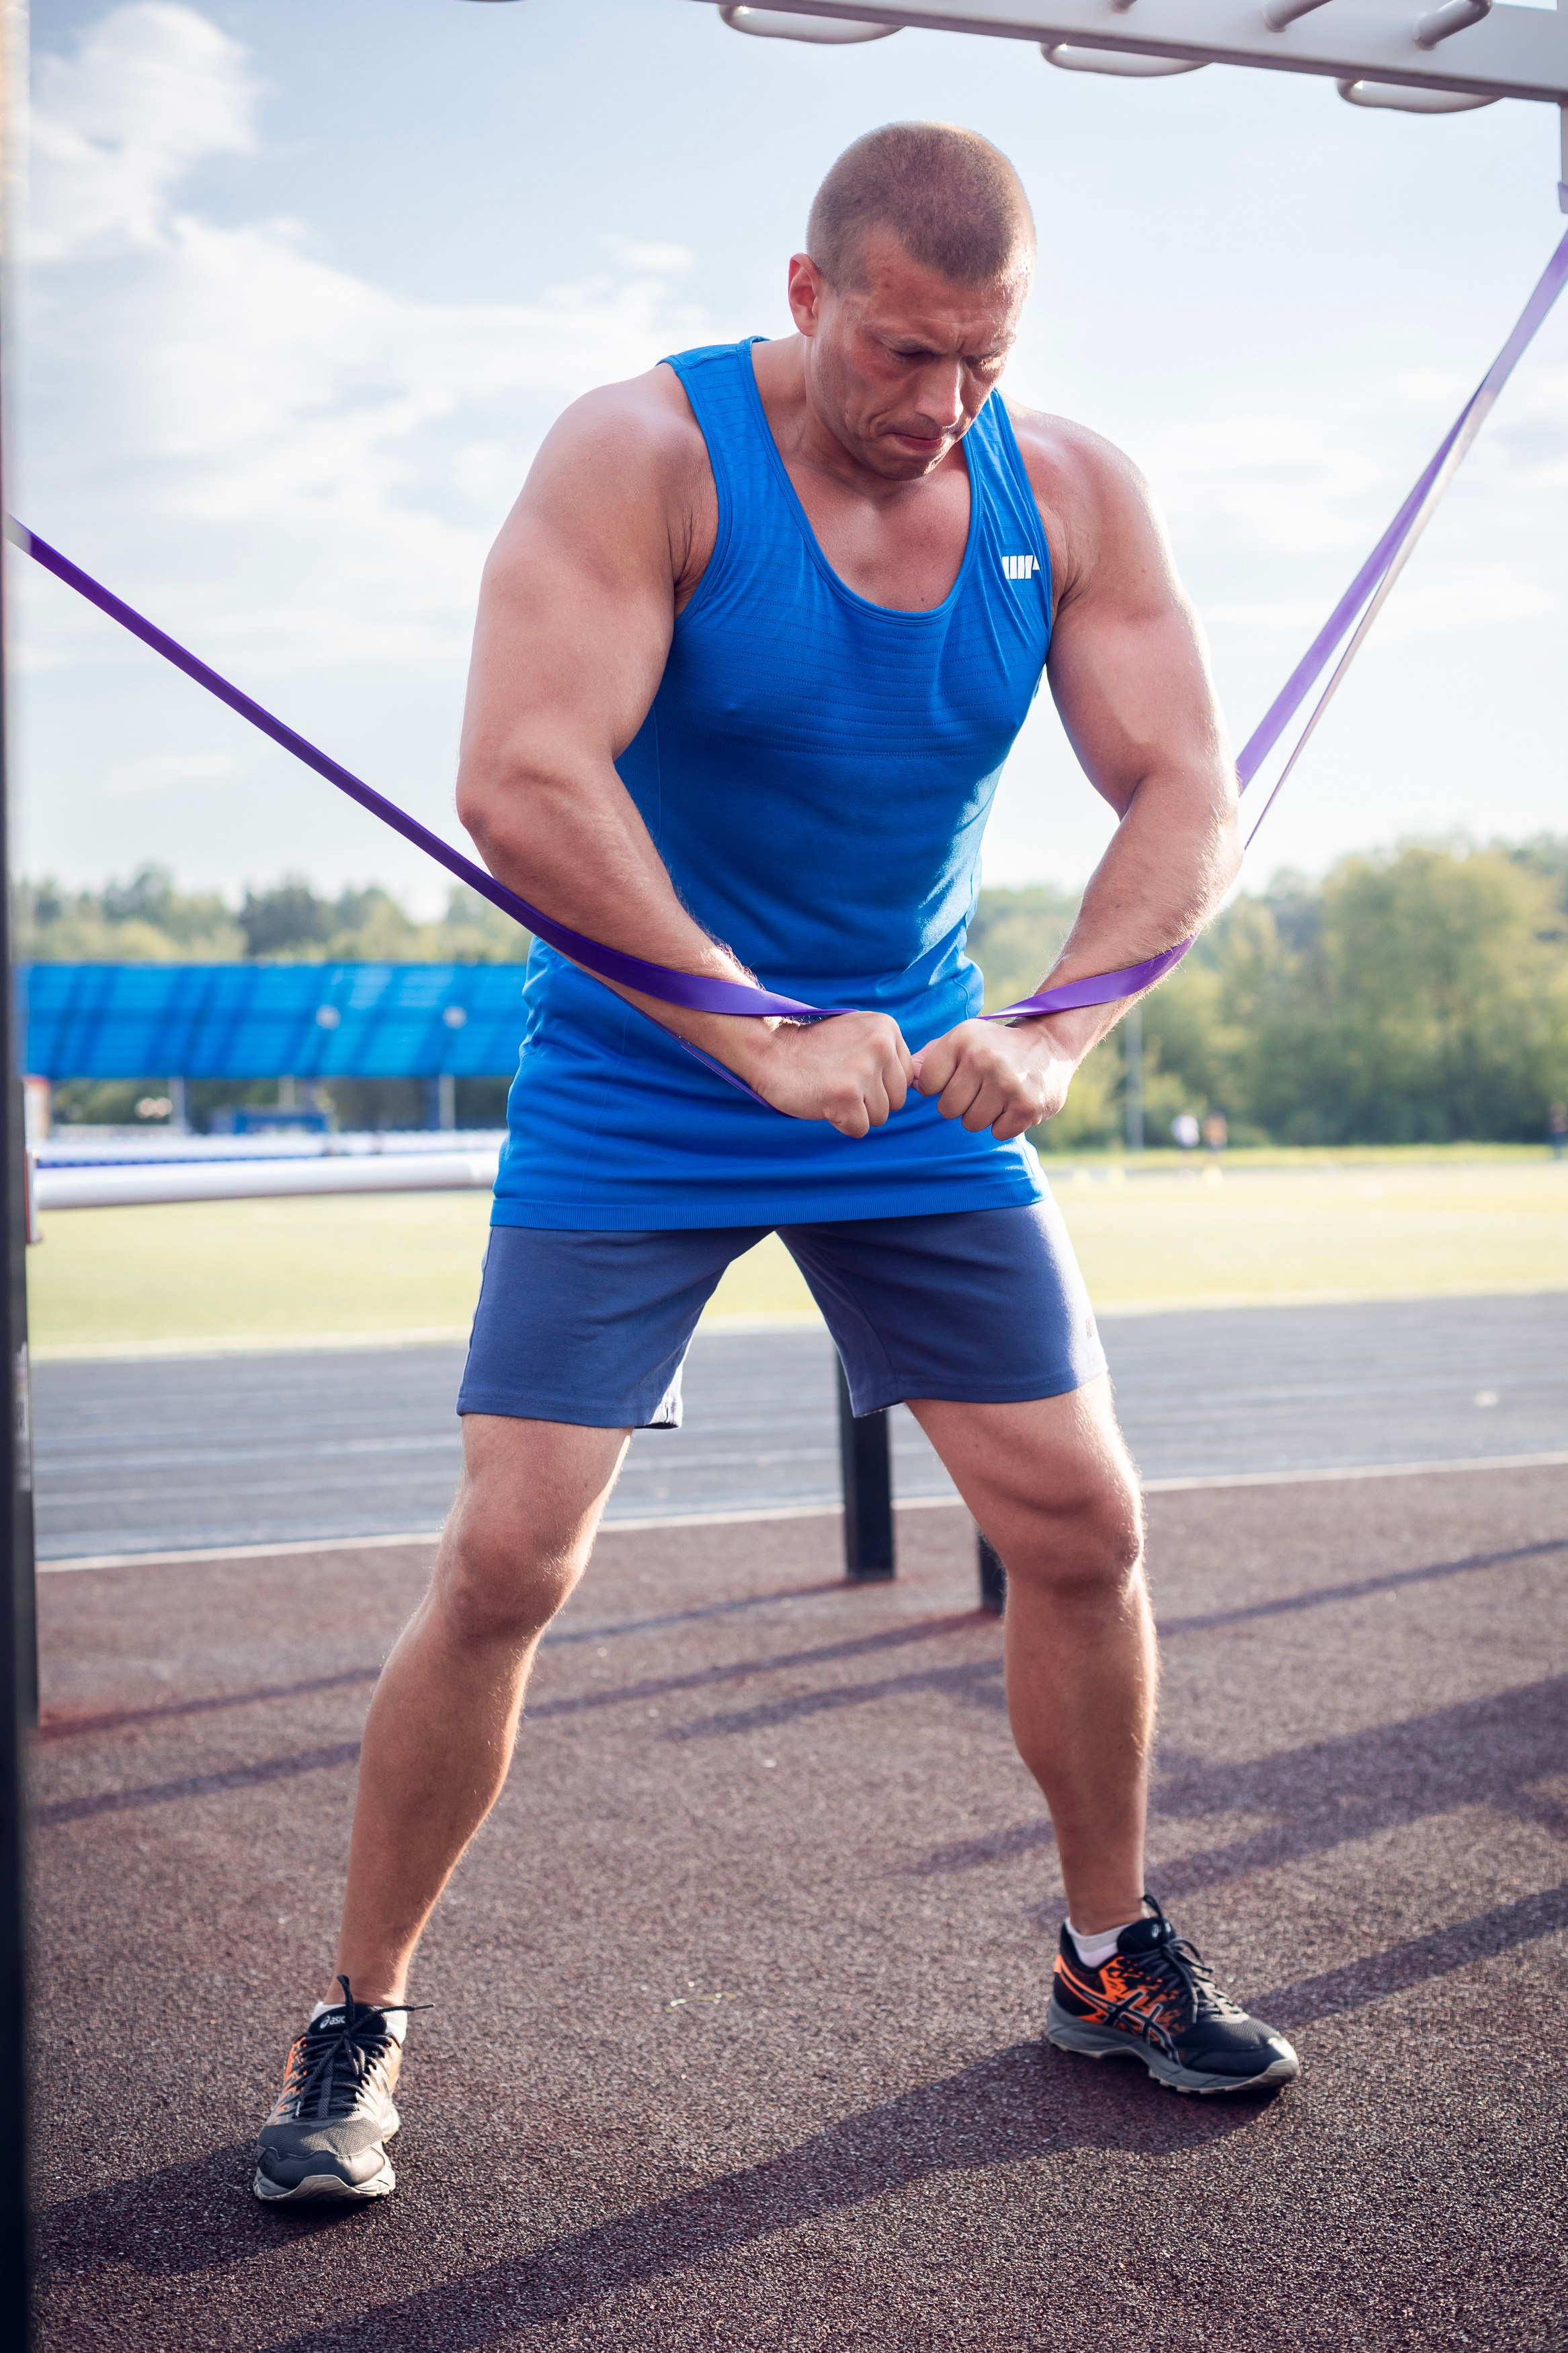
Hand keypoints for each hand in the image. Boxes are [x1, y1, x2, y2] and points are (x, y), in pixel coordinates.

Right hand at [741, 1012, 914, 1137]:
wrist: (768, 1049)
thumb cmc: (813, 1049)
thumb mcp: (859, 1035)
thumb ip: (887, 1054)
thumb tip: (919, 1084)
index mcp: (887, 1028)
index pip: (906, 1077)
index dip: (879, 1084)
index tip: (851, 1072)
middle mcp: (880, 1047)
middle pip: (896, 1100)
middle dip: (870, 1101)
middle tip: (840, 1084)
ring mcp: (863, 1071)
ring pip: (880, 1117)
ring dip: (855, 1113)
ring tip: (830, 1091)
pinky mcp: (846, 1096)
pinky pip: (860, 1129)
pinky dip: (841, 1123)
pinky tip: (824, 1103)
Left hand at [911, 1018, 1074, 1140]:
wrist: (1049, 1044)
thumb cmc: (994, 1046)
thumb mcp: (962, 1039)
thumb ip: (929, 1059)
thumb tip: (907, 1082)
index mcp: (962, 1039)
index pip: (927, 1085)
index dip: (940, 1086)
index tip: (959, 1076)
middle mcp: (983, 1059)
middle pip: (947, 1109)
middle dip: (960, 1104)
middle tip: (981, 1088)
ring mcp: (1007, 1084)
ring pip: (971, 1124)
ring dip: (982, 1115)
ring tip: (997, 1094)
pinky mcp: (1027, 1106)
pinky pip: (997, 1133)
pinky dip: (1004, 1124)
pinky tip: (1013, 1102)